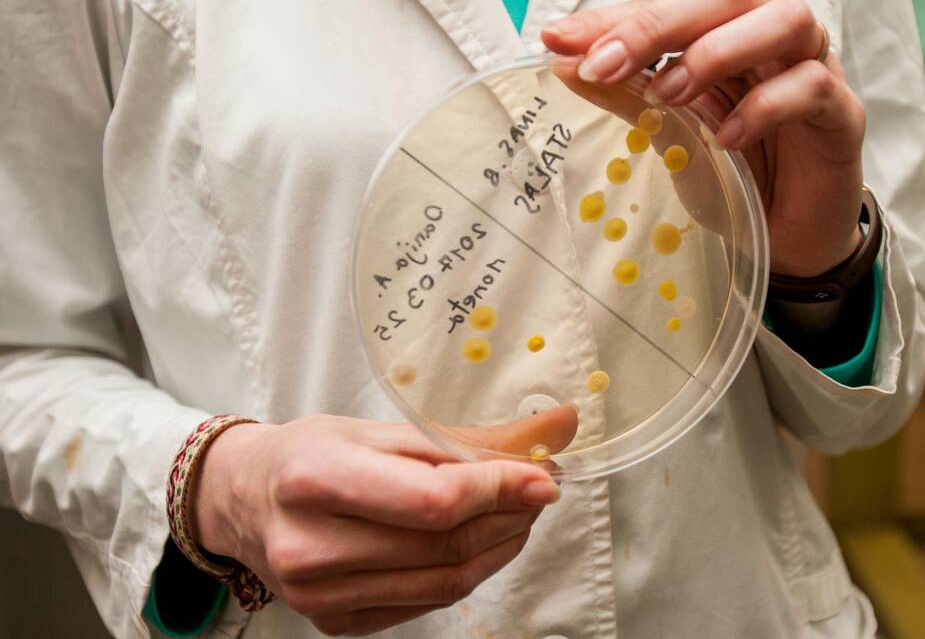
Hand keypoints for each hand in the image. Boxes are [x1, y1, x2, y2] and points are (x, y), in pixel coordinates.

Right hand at [192, 408, 577, 635]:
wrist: (245, 500)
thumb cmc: (313, 453)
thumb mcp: (382, 427)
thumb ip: (470, 436)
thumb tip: (557, 428)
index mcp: (315, 479)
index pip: (432, 500)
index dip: (499, 489)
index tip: (544, 474)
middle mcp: (309, 546)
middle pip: (444, 544)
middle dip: (509, 516)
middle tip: (539, 488)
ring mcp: (319, 596)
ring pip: (444, 582)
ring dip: (499, 547)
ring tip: (518, 513)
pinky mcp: (333, 624)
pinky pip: (425, 604)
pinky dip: (467, 571)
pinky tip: (480, 541)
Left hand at [543, 0, 864, 277]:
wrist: (789, 243)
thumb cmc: (734, 176)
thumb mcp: (670, 135)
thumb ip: (629, 96)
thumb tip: (563, 64)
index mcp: (724, 32)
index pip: (667, 4)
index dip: (612, 19)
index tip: (559, 40)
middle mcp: (770, 36)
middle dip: (658, 23)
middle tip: (604, 64)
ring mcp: (813, 68)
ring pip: (784, 18)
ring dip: (717, 51)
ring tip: (669, 95)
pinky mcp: (843, 113)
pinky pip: (811, 87)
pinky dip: (764, 106)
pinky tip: (725, 138)